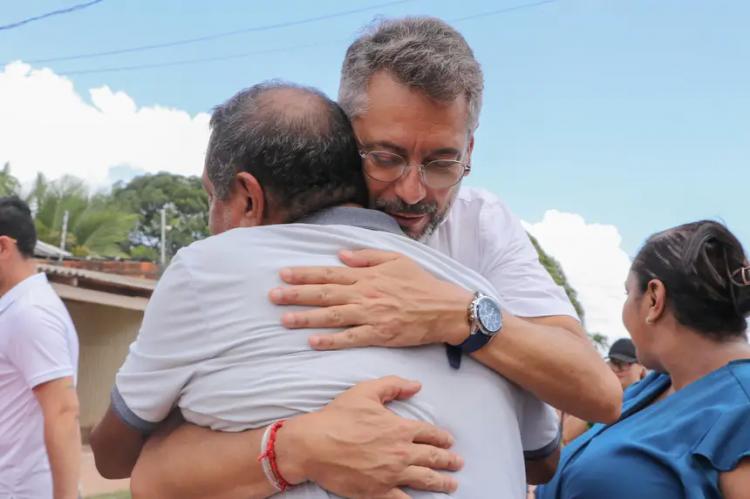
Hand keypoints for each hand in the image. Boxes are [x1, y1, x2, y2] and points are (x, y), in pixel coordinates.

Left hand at [269, 249, 473, 348]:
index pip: (330, 273)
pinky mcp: (379, 334)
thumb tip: (341, 255)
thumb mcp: (397, 259)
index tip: (283, 274)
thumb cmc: (421, 283)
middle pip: (325, 294)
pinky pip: (350, 338)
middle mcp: (365, 294)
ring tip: (284, 319)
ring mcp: (371, 315)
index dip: (305, 274)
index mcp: (367, 275)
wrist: (444, 309)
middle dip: (296, 295)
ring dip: (307, 318)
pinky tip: (312, 341)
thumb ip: (367, 257)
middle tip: (273, 296)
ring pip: (332, 316)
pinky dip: (331, 340)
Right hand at [276, 376, 462, 497]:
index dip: (442, 437)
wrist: (314, 445)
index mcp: (400, 428)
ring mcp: (391, 474)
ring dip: (442, 483)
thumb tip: (416, 385)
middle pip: (433, 458)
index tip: (449, 441)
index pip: (429, 433)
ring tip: (452, 485)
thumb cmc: (338, 417)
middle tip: (458, 463)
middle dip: (449, 460)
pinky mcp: (378, 492)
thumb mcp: (366, 391)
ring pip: (425, 480)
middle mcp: (401, 452)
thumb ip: (394, 385)